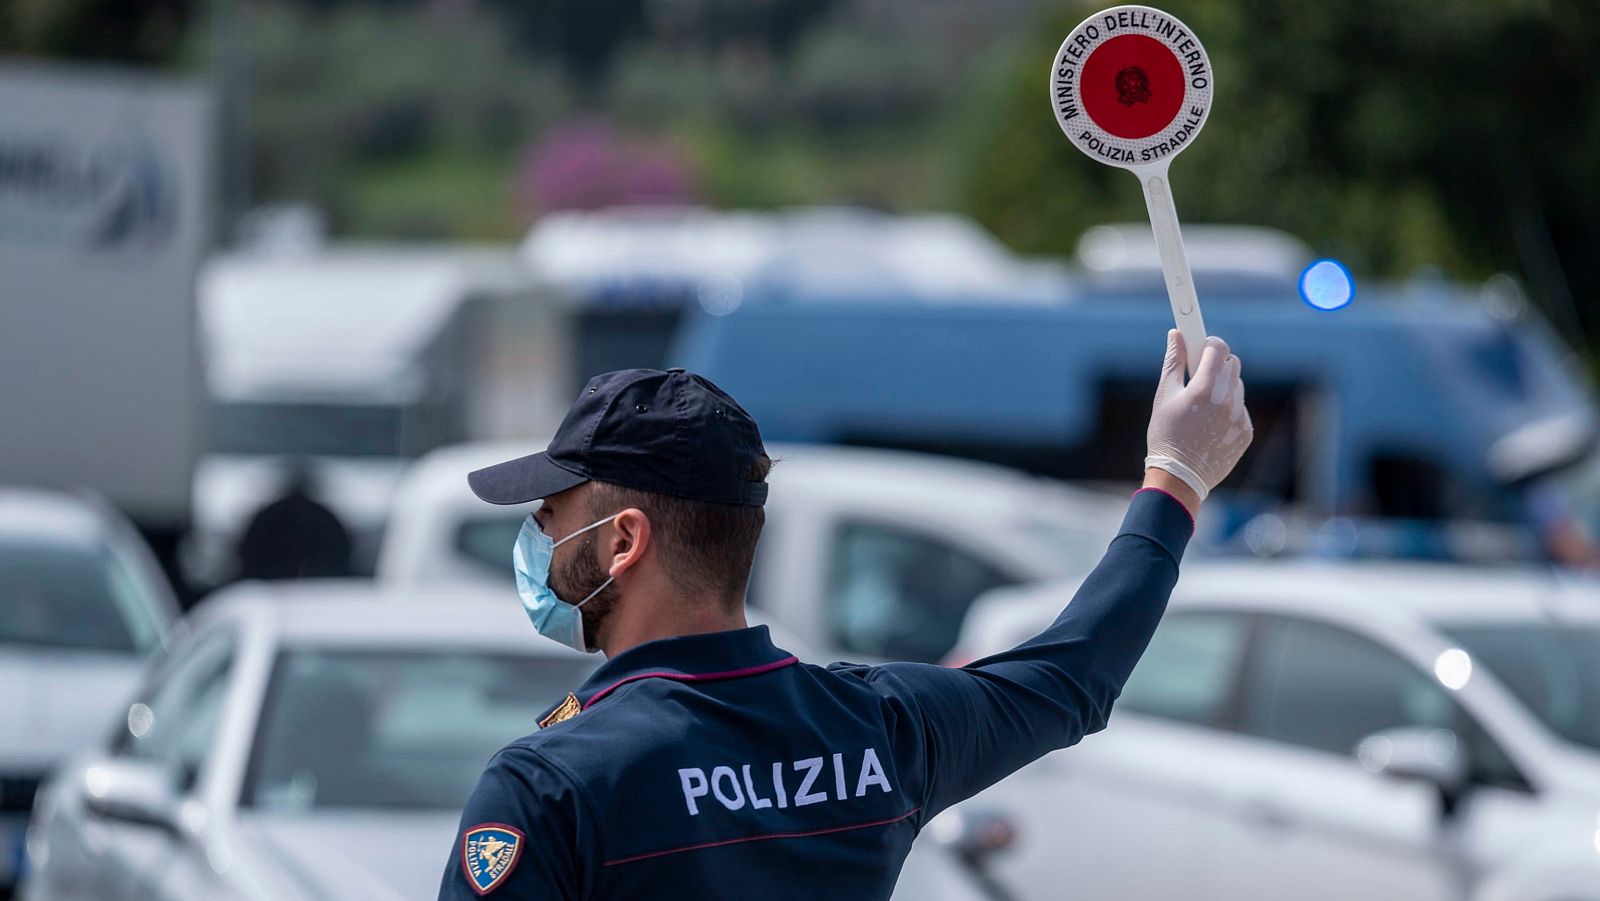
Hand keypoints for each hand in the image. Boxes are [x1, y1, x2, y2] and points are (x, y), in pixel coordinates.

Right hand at [1145, 330, 1251, 502]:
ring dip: (1224, 388)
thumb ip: (1173, 362)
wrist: (1179, 477)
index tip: (1200, 345)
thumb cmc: (1166, 435)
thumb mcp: (1164, 396)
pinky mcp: (1245, 432)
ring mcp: (1240, 417)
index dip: (1209, 342)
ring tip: (1202, 406)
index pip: (1218, 347)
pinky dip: (1229, 410)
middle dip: (1216, 364)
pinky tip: (1210, 425)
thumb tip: (1176, 334)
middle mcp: (1227, 401)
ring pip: (1237, 387)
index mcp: (1205, 388)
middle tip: (1198, 376)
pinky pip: (1241, 409)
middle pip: (1232, 363)